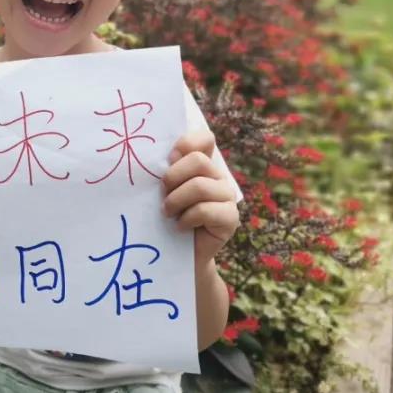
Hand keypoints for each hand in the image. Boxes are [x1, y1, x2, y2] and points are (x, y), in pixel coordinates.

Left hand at [161, 130, 239, 268]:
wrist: (176, 254)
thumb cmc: (166, 215)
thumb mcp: (163, 189)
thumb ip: (165, 170)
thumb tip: (164, 155)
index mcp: (203, 163)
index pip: (204, 139)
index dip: (186, 144)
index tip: (168, 160)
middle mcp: (218, 176)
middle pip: (198, 161)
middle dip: (173, 177)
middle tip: (162, 194)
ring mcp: (227, 197)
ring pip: (200, 186)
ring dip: (176, 200)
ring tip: (167, 212)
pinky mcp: (230, 218)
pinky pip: (205, 210)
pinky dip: (186, 219)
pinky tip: (180, 227)